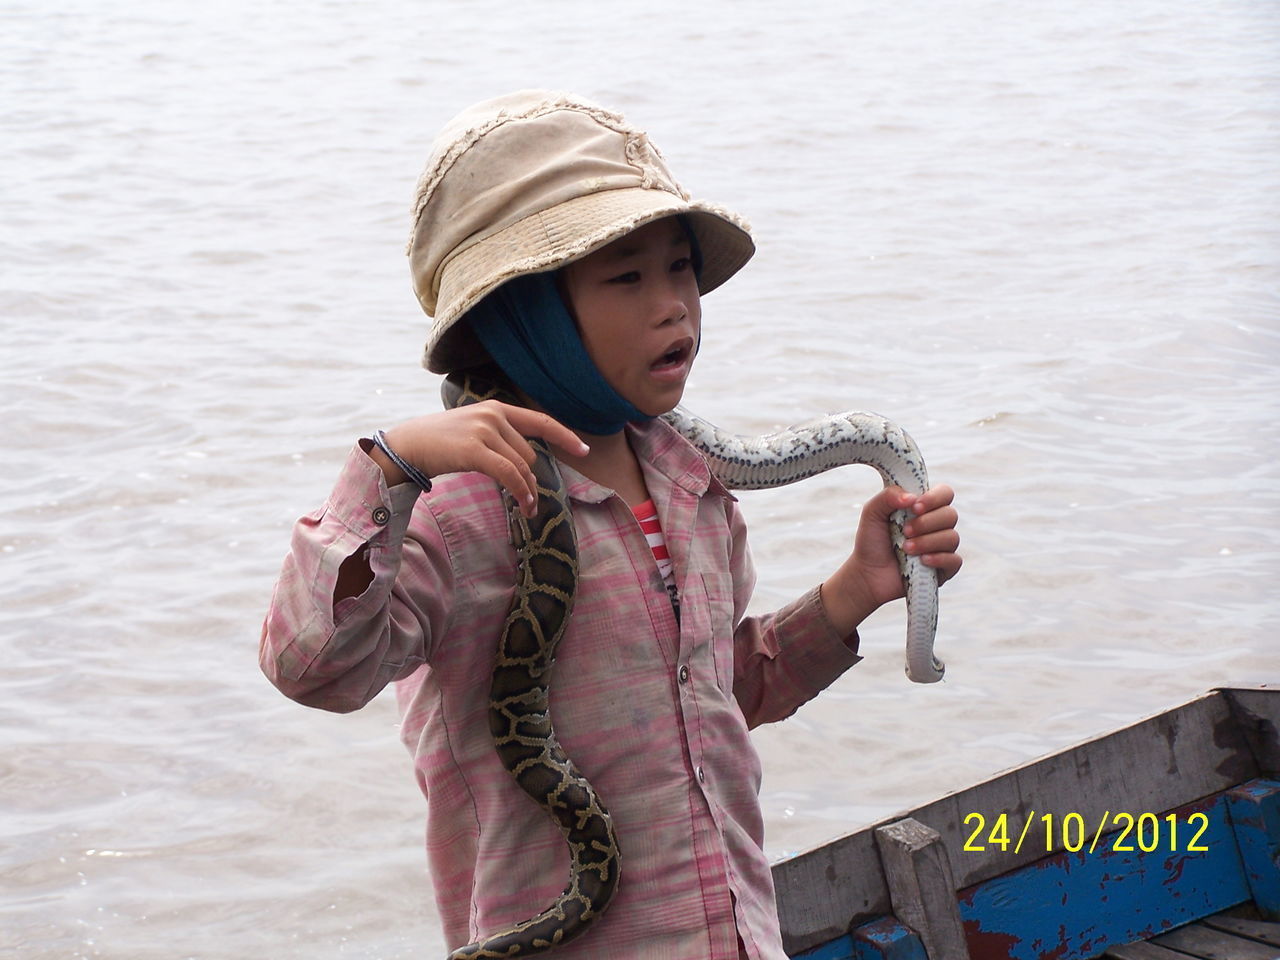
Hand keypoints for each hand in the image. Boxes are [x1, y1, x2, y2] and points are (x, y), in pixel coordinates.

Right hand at [369, 401, 588, 517]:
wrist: (405, 445)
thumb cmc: (438, 443)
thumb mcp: (472, 430)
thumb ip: (498, 438)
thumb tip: (524, 465)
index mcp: (496, 407)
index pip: (540, 421)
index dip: (564, 436)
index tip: (584, 449)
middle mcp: (493, 414)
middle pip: (528, 454)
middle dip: (531, 479)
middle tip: (529, 500)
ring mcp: (484, 430)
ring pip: (522, 467)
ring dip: (527, 491)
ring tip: (527, 508)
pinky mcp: (475, 449)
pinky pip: (510, 475)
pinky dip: (521, 492)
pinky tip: (524, 506)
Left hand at [820, 484, 960, 635]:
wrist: (867, 574)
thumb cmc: (871, 541)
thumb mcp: (872, 513)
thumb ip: (888, 496)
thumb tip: (912, 497)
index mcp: (923, 508)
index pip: (945, 493)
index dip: (934, 498)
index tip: (915, 507)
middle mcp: (936, 526)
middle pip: (950, 515)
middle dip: (926, 522)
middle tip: (905, 531)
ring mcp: (941, 548)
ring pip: (952, 537)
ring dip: (927, 542)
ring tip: (906, 548)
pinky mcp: (944, 569)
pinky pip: (954, 560)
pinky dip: (939, 558)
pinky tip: (922, 560)